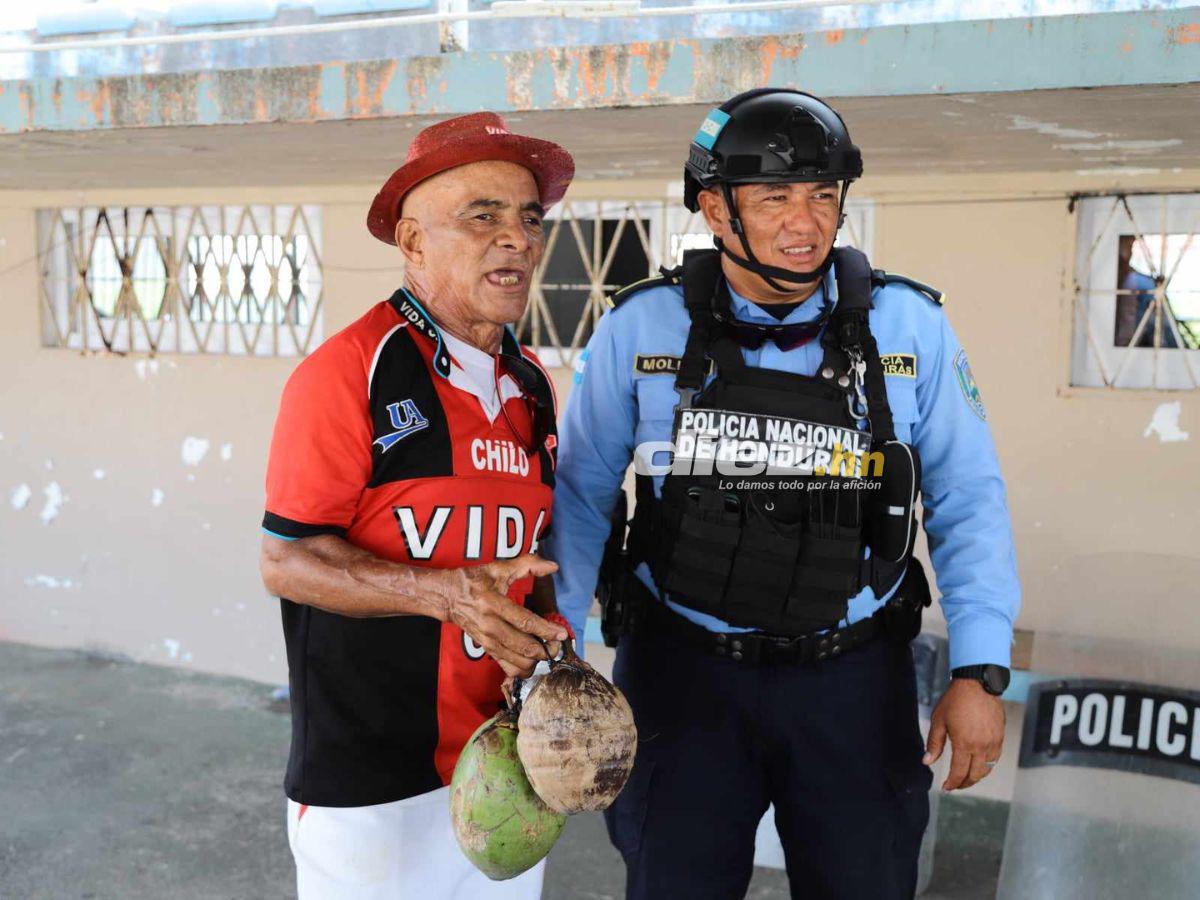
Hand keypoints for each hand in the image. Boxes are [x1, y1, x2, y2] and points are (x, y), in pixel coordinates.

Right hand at [446, 555, 566, 677]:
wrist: (446, 597)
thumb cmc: (473, 580)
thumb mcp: (498, 568)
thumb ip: (527, 564)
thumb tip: (553, 566)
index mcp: (493, 603)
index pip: (524, 621)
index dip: (545, 629)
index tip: (562, 634)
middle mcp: (489, 625)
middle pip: (522, 646)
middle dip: (544, 650)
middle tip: (558, 646)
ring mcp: (487, 640)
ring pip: (516, 660)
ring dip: (535, 661)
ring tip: (547, 652)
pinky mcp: (486, 649)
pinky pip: (506, 666)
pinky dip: (521, 669)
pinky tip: (533, 663)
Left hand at [923, 678, 1005, 790]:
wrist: (977, 684)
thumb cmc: (955, 700)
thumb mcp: (939, 720)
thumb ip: (934, 743)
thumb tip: (927, 762)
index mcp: (964, 743)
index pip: (959, 772)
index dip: (952, 783)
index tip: (946, 787)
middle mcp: (981, 746)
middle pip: (975, 775)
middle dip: (964, 783)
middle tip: (955, 785)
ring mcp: (993, 742)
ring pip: (987, 769)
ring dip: (976, 776)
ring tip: (966, 777)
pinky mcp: (1000, 737)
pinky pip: (995, 758)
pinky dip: (987, 766)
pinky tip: (978, 764)